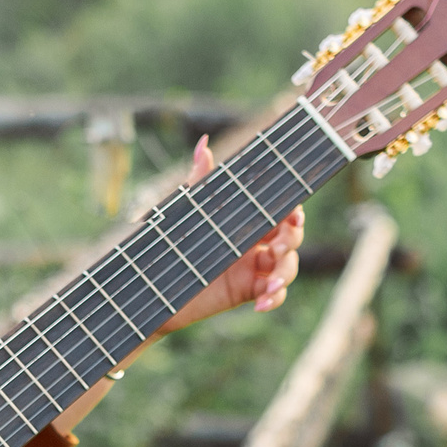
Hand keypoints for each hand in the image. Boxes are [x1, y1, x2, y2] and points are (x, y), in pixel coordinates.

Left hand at [164, 136, 303, 330]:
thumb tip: (203, 143)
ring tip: (271, 284)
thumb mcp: (187, 209)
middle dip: (292, 241)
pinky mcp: (247, 292)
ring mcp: (253, 268)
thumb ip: (200, 179)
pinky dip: (273, 299)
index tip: (293, 215)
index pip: (280, 212)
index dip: (293, 213)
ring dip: (285, 275)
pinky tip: (261, 304)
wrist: (154, 283)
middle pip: (291, 239)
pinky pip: (273, 296)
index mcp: (246, 219)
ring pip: (287, 268)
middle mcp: (254, 242)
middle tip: (278, 247)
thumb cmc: (171, 240)